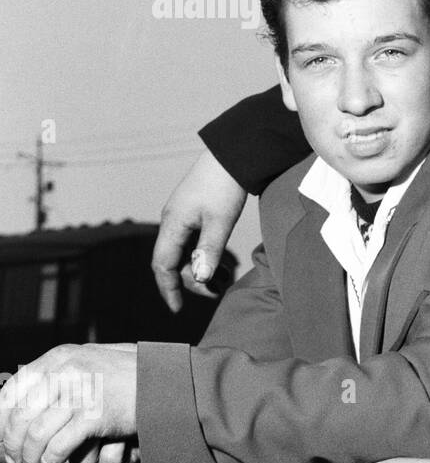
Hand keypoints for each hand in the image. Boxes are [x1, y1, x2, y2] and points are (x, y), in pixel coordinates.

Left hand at [1, 344, 138, 462]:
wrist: (168, 381)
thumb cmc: (129, 376)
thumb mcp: (89, 364)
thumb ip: (59, 376)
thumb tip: (21, 406)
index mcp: (60, 358)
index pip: (13, 389)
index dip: (0, 419)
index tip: (0, 437)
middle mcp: (66, 371)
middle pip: (20, 415)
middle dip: (11, 443)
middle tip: (12, 459)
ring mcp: (80, 392)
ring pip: (36, 434)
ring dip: (29, 457)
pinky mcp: (95, 415)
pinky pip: (58, 446)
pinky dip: (50, 461)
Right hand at [152, 146, 246, 310]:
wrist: (233, 153)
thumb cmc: (226, 186)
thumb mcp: (221, 221)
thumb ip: (209, 250)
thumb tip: (200, 279)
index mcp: (172, 224)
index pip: (162, 265)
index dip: (168, 288)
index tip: (178, 309)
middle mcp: (173, 221)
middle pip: (174, 261)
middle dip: (193, 280)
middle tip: (219, 290)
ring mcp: (183, 216)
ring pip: (186, 252)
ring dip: (202, 268)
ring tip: (226, 279)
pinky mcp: (196, 212)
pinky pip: (194, 241)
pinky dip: (206, 255)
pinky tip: (223, 263)